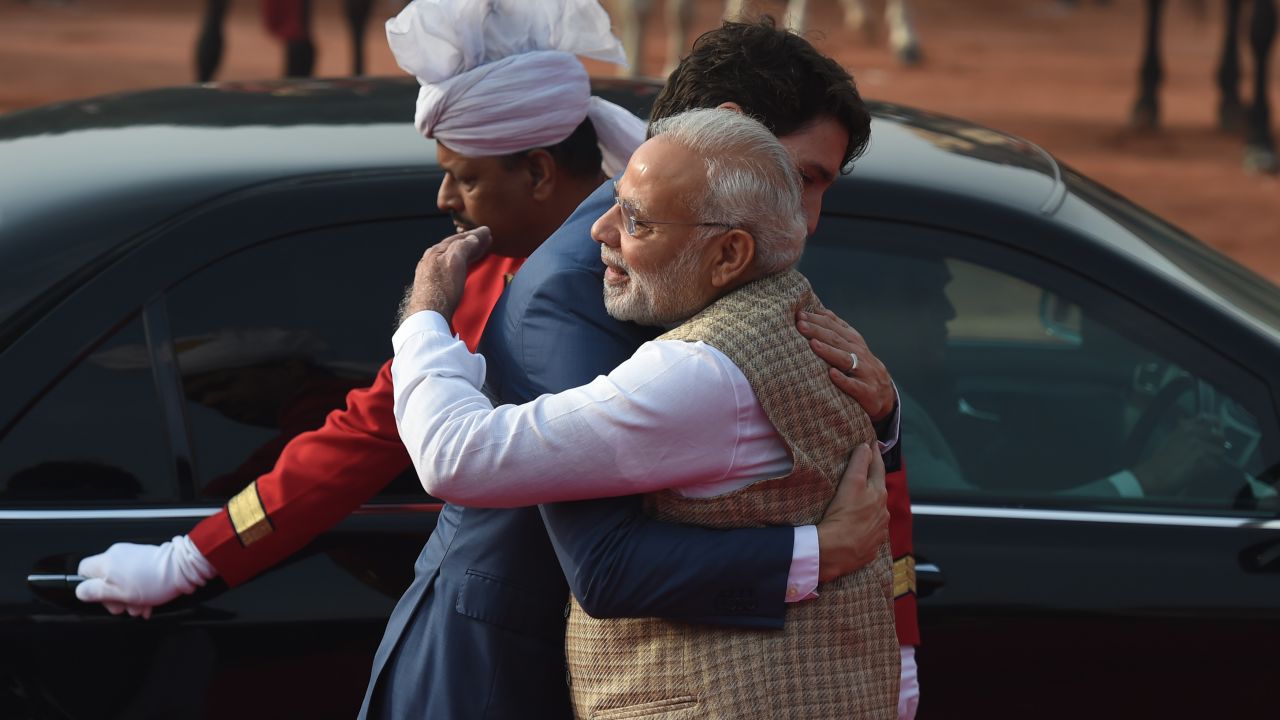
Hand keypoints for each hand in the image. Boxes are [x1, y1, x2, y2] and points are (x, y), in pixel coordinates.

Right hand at [75, 536, 211, 618]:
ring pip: (123, 584)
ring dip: (130, 599)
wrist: (184, 569)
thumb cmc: (155, 580)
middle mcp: (118, 556)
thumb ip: (96, 592)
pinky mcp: (146, 562)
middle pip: (104, 581)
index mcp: (107, 561)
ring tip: (141, 607)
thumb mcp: (120, 593)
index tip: (101, 598)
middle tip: (125, 607)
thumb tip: (80, 591)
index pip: (84, 570)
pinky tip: (149, 603)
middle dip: (114, 598)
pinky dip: (141, 593)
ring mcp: (133, 558)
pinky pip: (136, 580)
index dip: (89, 587)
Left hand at [399, 226, 492, 323]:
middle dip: (471, 242)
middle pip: (455, 247)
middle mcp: (431, 260)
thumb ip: (464, 247)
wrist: (428, 315)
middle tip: (486, 239)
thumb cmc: (441, 290)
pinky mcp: (433, 286)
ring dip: (467, 253)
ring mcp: (431, 273)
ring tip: (479, 251)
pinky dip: (461, 264)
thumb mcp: (455, 261)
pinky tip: (464, 267)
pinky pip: (450, 268)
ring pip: (452, 258)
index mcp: (436, 251)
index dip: (474, 234)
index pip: (458, 238)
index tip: (486, 232)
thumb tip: (472, 238)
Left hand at [796, 308, 895, 422]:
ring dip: (828, 351)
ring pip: (844, 359)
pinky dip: (843, 380)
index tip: (800, 314)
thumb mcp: (853, 345)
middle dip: (818, 331)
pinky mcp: (866, 391)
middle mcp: (859, 353)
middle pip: (836, 340)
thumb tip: (820, 310)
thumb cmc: (861, 366)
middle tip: (800, 324)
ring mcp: (864, 372)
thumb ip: (838, 329)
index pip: (834, 326)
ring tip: (813, 344)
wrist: (885, 394)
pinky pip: (854, 386)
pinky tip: (832, 374)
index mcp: (854, 341)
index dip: (817, 319)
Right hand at [816, 444, 888, 581]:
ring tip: (861, 501)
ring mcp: (878, 531)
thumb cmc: (843, 515)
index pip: (878, 469)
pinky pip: (871, 532)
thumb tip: (867, 447)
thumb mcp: (851, 483)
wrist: (836, 552)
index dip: (874, 455)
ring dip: (871, 504)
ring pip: (877, 512)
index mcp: (879, 494)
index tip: (872, 444)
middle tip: (866, 472)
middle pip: (879, 491)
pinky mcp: (870, 547)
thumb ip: (860, 463)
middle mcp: (883, 512)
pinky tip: (859, 526)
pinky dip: (867, 525)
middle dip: (874, 481)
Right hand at [1131, 415, 1226, 495]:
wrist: (1153, 474)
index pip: (1212, 420)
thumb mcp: (1172, 437)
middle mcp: (1193, 434)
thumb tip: (1197, 418)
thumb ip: (1185, 428)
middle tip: (1211, 453)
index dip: (1217, 426)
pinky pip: (1216, 465)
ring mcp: (1198, 447)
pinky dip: (1210, 470)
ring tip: (1203, 465)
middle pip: (1220, 437)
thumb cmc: (1160, 458)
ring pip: (1220, 452)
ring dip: (1215, 459)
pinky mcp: (1202, 461)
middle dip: (1217, 445)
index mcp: (1186, 427)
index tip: (1216, 432)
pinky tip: (1199, 471)